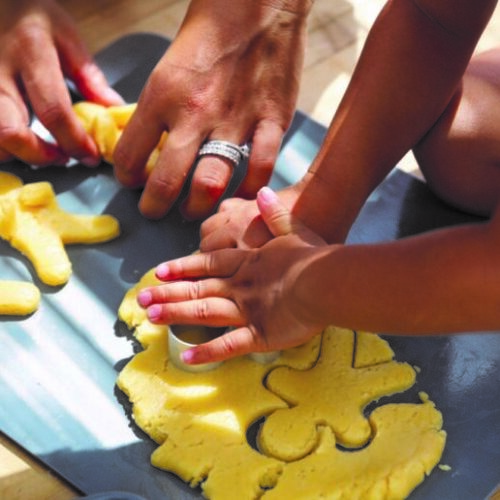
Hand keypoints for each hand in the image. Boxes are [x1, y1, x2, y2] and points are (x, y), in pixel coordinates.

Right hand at [0, 0, 122, 166]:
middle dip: (40, 155)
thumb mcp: (66, 36)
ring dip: (17, 154)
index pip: (53, 110)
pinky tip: (20, 142)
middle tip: (62, 157)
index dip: (74, 141)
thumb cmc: (31, 16)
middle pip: (12, 131)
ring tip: (41, 151)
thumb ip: (90, 77)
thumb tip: (114, 110)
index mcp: (31, 52)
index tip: (90, 156)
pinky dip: (3, 145)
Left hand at [113, 0, 310, 218]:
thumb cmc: (210, 31)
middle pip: (167, 181)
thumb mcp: (168, 65)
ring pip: (211, 183)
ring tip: (191, 210)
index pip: (130, 154)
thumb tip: (151, 142)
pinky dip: (248, 191)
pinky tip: (240, 196)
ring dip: (196, 207)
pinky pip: (259, 170)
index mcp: (162, 94)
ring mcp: (235, 120)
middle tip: (154, 210)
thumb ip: (160, 107)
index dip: (125, 176)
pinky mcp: (271, 121)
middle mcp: (195, 113)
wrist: (259, 2)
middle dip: (155, 206)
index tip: (130, 181)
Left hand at [137, 186, 327, 363]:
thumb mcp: (295, 230)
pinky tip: (186, 356)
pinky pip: (228, 346)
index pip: (207, 264)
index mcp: (247, 263)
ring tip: (150, 318)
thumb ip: (276, 214)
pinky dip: (207, 352)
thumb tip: (264, 193)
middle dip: (168, 293)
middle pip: (197, 288)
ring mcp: (246, 311)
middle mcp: (239, 286)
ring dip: (176, 314)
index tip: (159, 272)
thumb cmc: (313, 257)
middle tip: (141, 299)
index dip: (182, 267)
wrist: (324, 281)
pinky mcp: (259, 335)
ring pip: (204, 312)